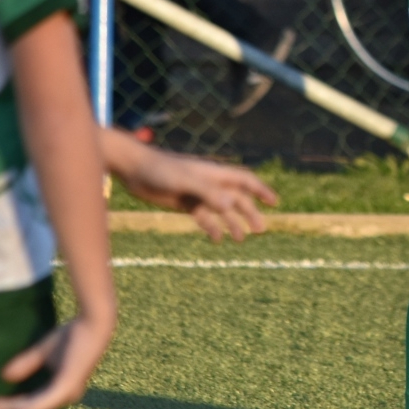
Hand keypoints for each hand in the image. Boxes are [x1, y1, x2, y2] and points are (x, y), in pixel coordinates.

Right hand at [0, 310, 114, 408]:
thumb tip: (4, 377)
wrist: (92, 323)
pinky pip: (41, 403)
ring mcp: (67, 394)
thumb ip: (26, 364)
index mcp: (62, 390)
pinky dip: (24, 408)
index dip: (11, 408)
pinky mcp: (66, 388)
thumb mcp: (43, 352)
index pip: (33, 404)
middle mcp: (65, 397)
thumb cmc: (73, 335)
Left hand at [104, 128, 275, 241]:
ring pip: (221, 210)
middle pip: (236, 198)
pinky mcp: (185, 203)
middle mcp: (209, 183)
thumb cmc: (160, 169)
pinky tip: (216, 239)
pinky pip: (203, 217)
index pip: (244, 180)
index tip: (274, 203)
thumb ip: (207, 192)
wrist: (134, 169)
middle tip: (260, 230)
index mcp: (214, 173)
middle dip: (250, 213)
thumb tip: (230, 206)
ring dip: (232, 223)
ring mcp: (197, 194)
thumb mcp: (184, 180)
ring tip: (241, 239)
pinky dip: (211, 227)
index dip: (260, 190)